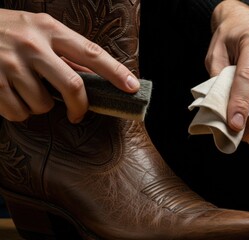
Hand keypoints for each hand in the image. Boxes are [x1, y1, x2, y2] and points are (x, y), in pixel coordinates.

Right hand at [0, 9, 139, 122]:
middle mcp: (32, 45)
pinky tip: (11, 95)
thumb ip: (65, 54)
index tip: (132, 87)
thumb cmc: (8, 31)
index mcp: (49, 29)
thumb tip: (93, 77)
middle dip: (79, 106)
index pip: (92, 53)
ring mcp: (11, 63)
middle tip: (76, 114)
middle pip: (72, 85)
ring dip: (40, 106)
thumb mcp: (38, 31)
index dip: (115, 72)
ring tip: (27, 90)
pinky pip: (19, 112)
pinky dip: (20, 111)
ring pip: (42, 104)